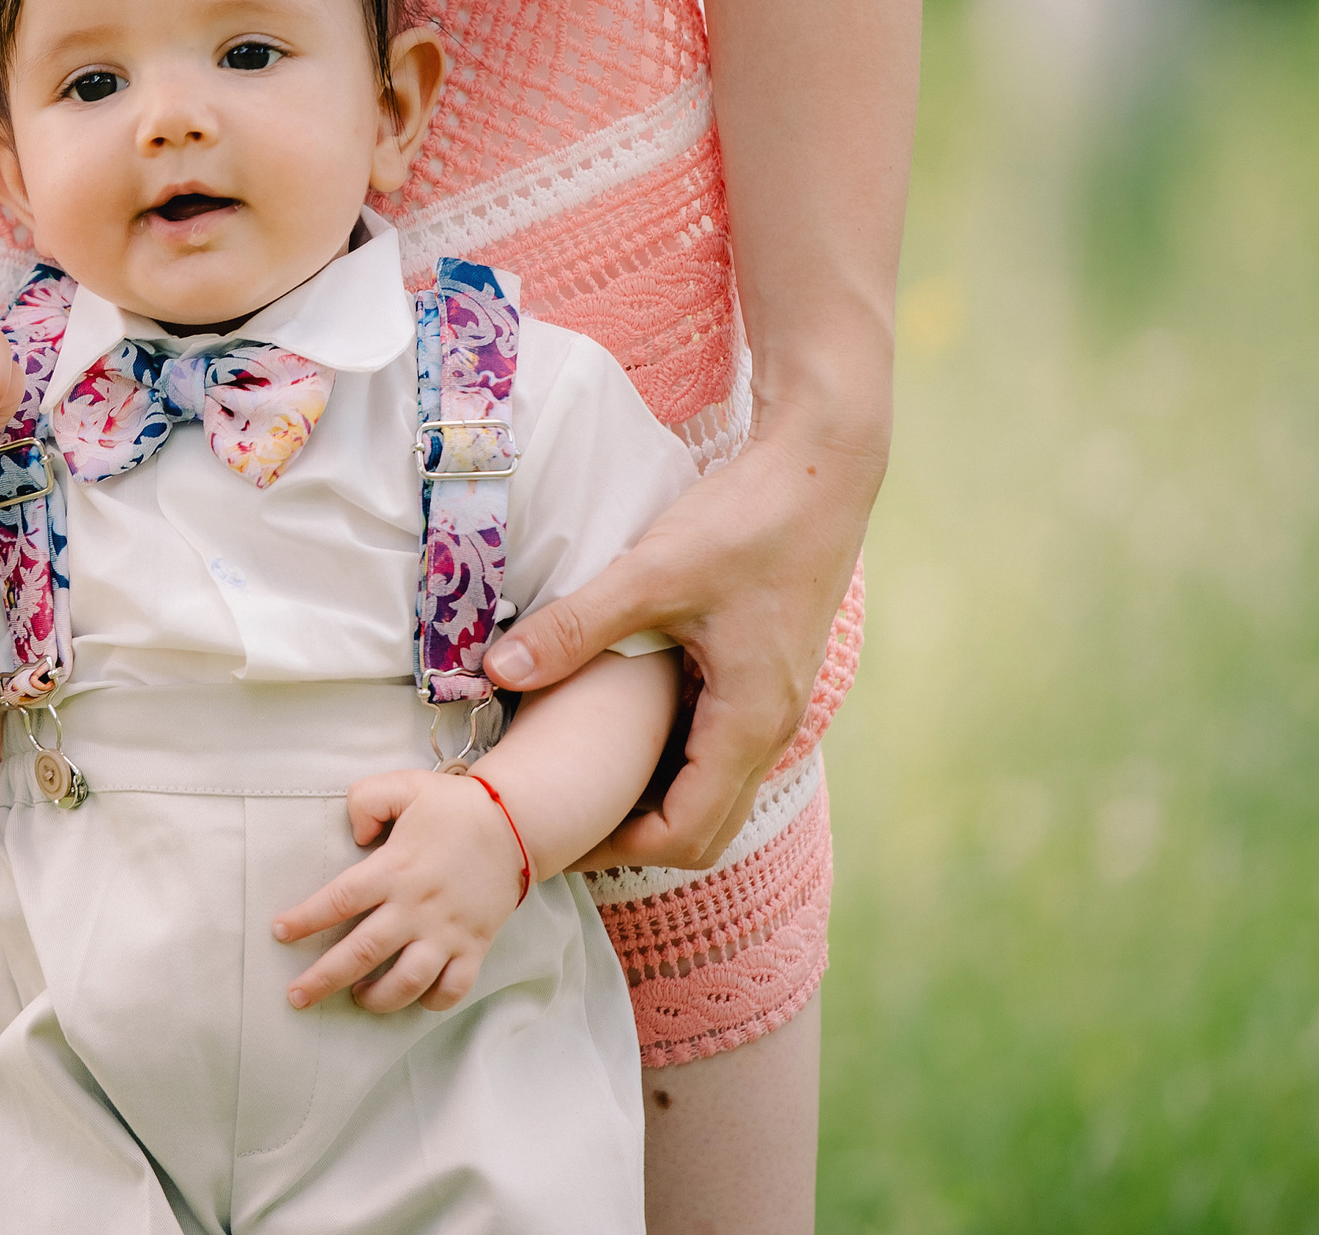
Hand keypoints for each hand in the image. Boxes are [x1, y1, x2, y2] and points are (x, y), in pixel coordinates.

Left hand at [270, 770, 524, 1014]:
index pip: (339, 899)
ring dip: (377, 999)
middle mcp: (417, 907)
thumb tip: (353, 834)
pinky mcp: (474, 946)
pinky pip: (452, 988)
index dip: (306, 919)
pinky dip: (431, 1001)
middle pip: (363, 952)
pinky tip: (412, 998)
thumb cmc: (453, 807)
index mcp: (394, 869)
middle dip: (324, 979)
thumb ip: (367, 799)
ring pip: (407, 981)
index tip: (279, 933)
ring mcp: (447, 932)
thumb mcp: (405, 785)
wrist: (515, 824)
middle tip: (296, 996)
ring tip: (357, 998)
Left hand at [483, 411, 877, 870]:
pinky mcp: (766, 676)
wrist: (821, 469)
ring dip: (651, 797)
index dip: (617, 848)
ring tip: (580, 779)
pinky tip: (620, 727)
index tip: (556, 842)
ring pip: (713, 789)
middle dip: (632, 837)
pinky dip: (670, 758)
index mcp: (749, 722)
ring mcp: (774, 704)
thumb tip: (496, 672)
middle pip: (704, 829)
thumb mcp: (651, 574)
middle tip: (560, 822)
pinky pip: (718, 746)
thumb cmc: (748, 521)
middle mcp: (772, 728)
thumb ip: (574, 627)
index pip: (686, 834)